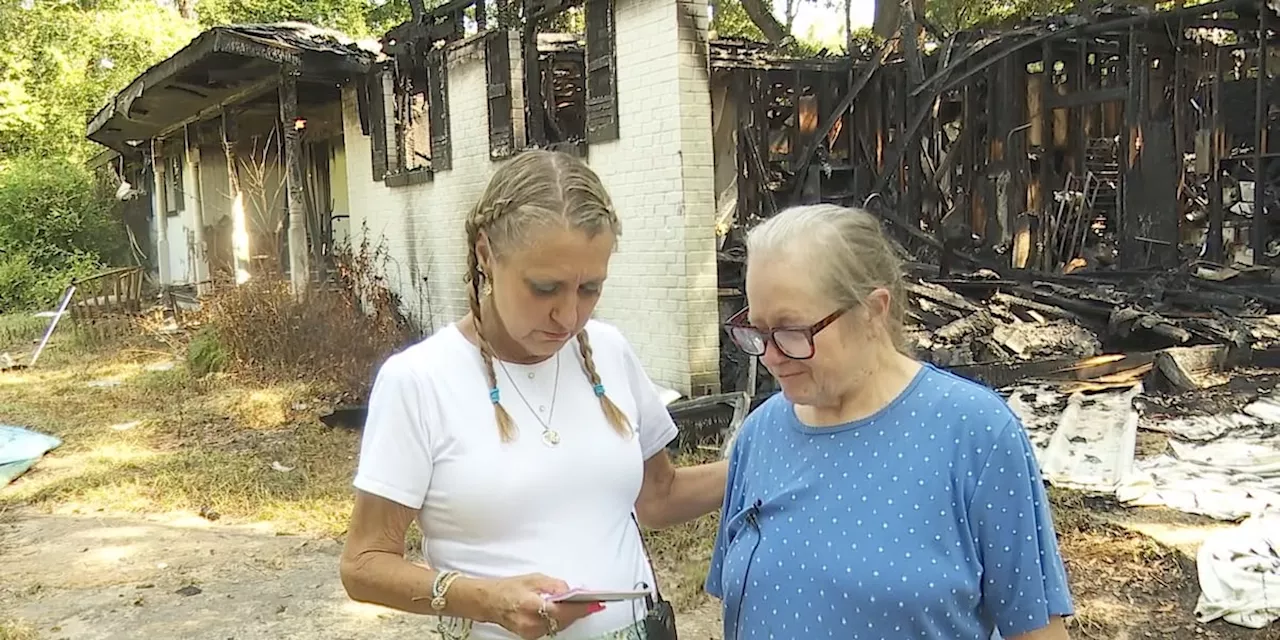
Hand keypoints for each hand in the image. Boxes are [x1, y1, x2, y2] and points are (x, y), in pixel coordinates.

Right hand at [484, 573, 603, 638]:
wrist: (489, 602)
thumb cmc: (508, 588)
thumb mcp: (533, 579)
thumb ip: (554, 585)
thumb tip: (572, 591)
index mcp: (530, 605)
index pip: (562, 611)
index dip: (580, 608)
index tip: (596, 603)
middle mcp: (530, 623)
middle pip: (563, 621)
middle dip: (579, 611)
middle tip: (593, 603)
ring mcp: (530, 632)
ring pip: (559, 626)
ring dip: (571, 616)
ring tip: (582, 606)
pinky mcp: (530, 636)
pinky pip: (552, 628)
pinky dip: (561, 620)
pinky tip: (566, 612)